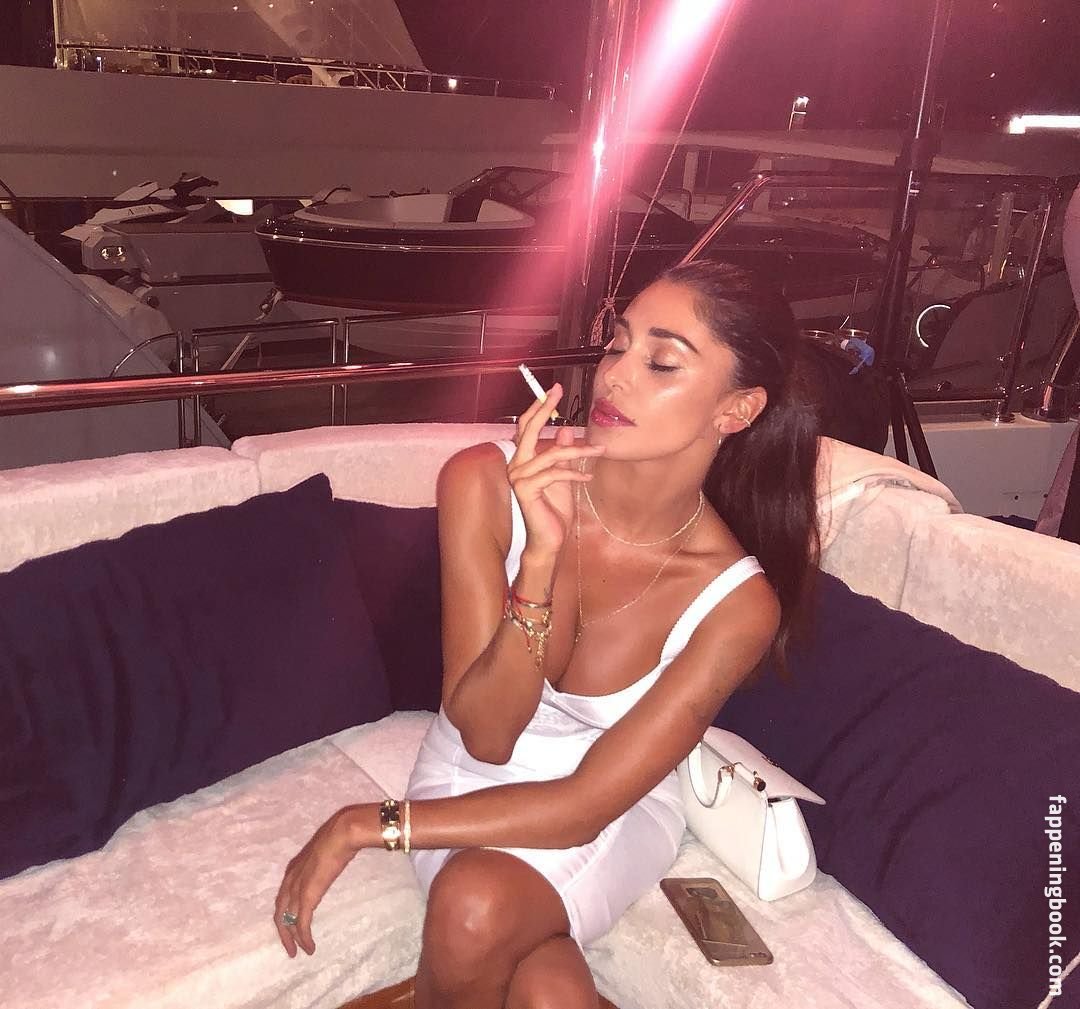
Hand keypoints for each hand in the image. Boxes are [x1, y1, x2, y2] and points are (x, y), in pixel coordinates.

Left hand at [274, 806, 360, 956]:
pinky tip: (310, 947)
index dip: (285, 914)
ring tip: (301, 951)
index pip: (283, 898)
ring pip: (288, 920)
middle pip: (280, 913)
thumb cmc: (338, 839)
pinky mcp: (307, 895)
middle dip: (284, 932)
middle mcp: (290, 880)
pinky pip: (302, 923)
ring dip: (294, 938)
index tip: (291, 927)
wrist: (342, 834)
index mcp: (293, 869)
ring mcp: (297, 888)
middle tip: (291, 949)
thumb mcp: (324, 856)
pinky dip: (304, 937)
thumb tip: (329, 867)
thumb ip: (321, 865)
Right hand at [509, 383, 603, 556]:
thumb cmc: (555, 510)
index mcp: (523, 460)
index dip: (538, 407)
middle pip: (528, 429)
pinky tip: (587, 476)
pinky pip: (554, 473)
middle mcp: (516, 465)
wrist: (549, 541)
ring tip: (598, 451)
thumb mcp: (564, 476)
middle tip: (558, 390)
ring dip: (578, 451)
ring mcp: (518, 477)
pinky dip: (574, 473)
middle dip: (544, 408)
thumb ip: (562, 454)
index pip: (526, 427)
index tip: (554, 389)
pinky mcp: (526, 490)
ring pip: (551, 453)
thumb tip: (564, 429)